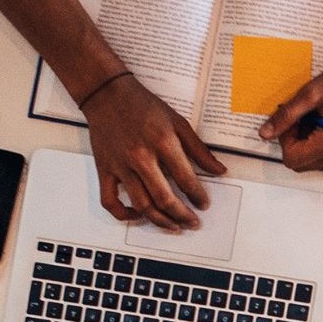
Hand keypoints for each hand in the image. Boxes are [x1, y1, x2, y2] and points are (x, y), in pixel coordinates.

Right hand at [82, 75, 226, 229]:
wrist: (107, 94)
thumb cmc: (142, 105)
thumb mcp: (177, 122)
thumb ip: (199, 149)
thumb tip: (218, 170)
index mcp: (163, 143)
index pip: (186, 180)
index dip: (198, 197)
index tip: (204, 204)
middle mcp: (141, 157)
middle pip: (165, 199)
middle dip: (182, 216)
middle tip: (192, 222)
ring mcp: (121, 166)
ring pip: (142, 205)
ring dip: (160, 221)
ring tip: (173, 226)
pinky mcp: (104, 170)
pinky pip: (110, 201)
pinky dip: (123, 214)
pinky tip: (136, 216)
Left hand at [255, 61, 322, 171]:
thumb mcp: (311, 95)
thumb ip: (286, 116)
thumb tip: (266, 133)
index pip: (291, 158)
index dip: (285, 138)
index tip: (293, 120)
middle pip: (300, 163)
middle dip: (295, 142)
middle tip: (304, 118)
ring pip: (311, 161)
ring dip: (306, 142)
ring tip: (317, 118)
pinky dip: (318, 143)